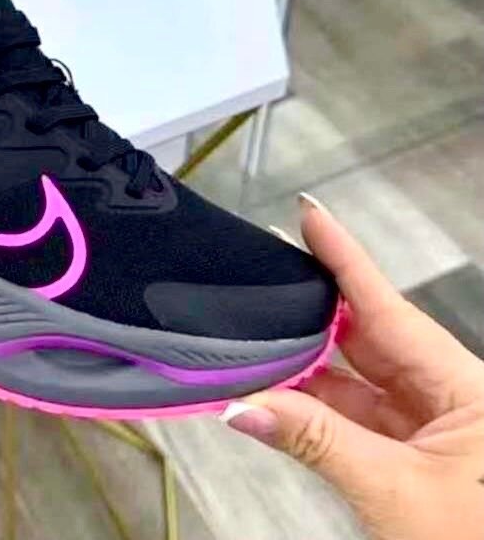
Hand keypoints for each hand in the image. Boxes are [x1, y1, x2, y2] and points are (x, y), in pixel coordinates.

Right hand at [221, 194, 483, 539]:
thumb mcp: (392, 491)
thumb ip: (314, 442)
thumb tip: (242, 408)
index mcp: (466, 387)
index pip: (389, 306)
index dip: (345, 257)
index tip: (309, 213)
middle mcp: (449, 396)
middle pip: (368, 338)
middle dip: (311, 313)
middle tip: (262, 283)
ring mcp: (431, 427)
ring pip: (356, 381)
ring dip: (304, 371)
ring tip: (251, 349)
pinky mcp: (415, 457)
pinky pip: (355, 418)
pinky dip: (313, 410)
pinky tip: (275, 400)